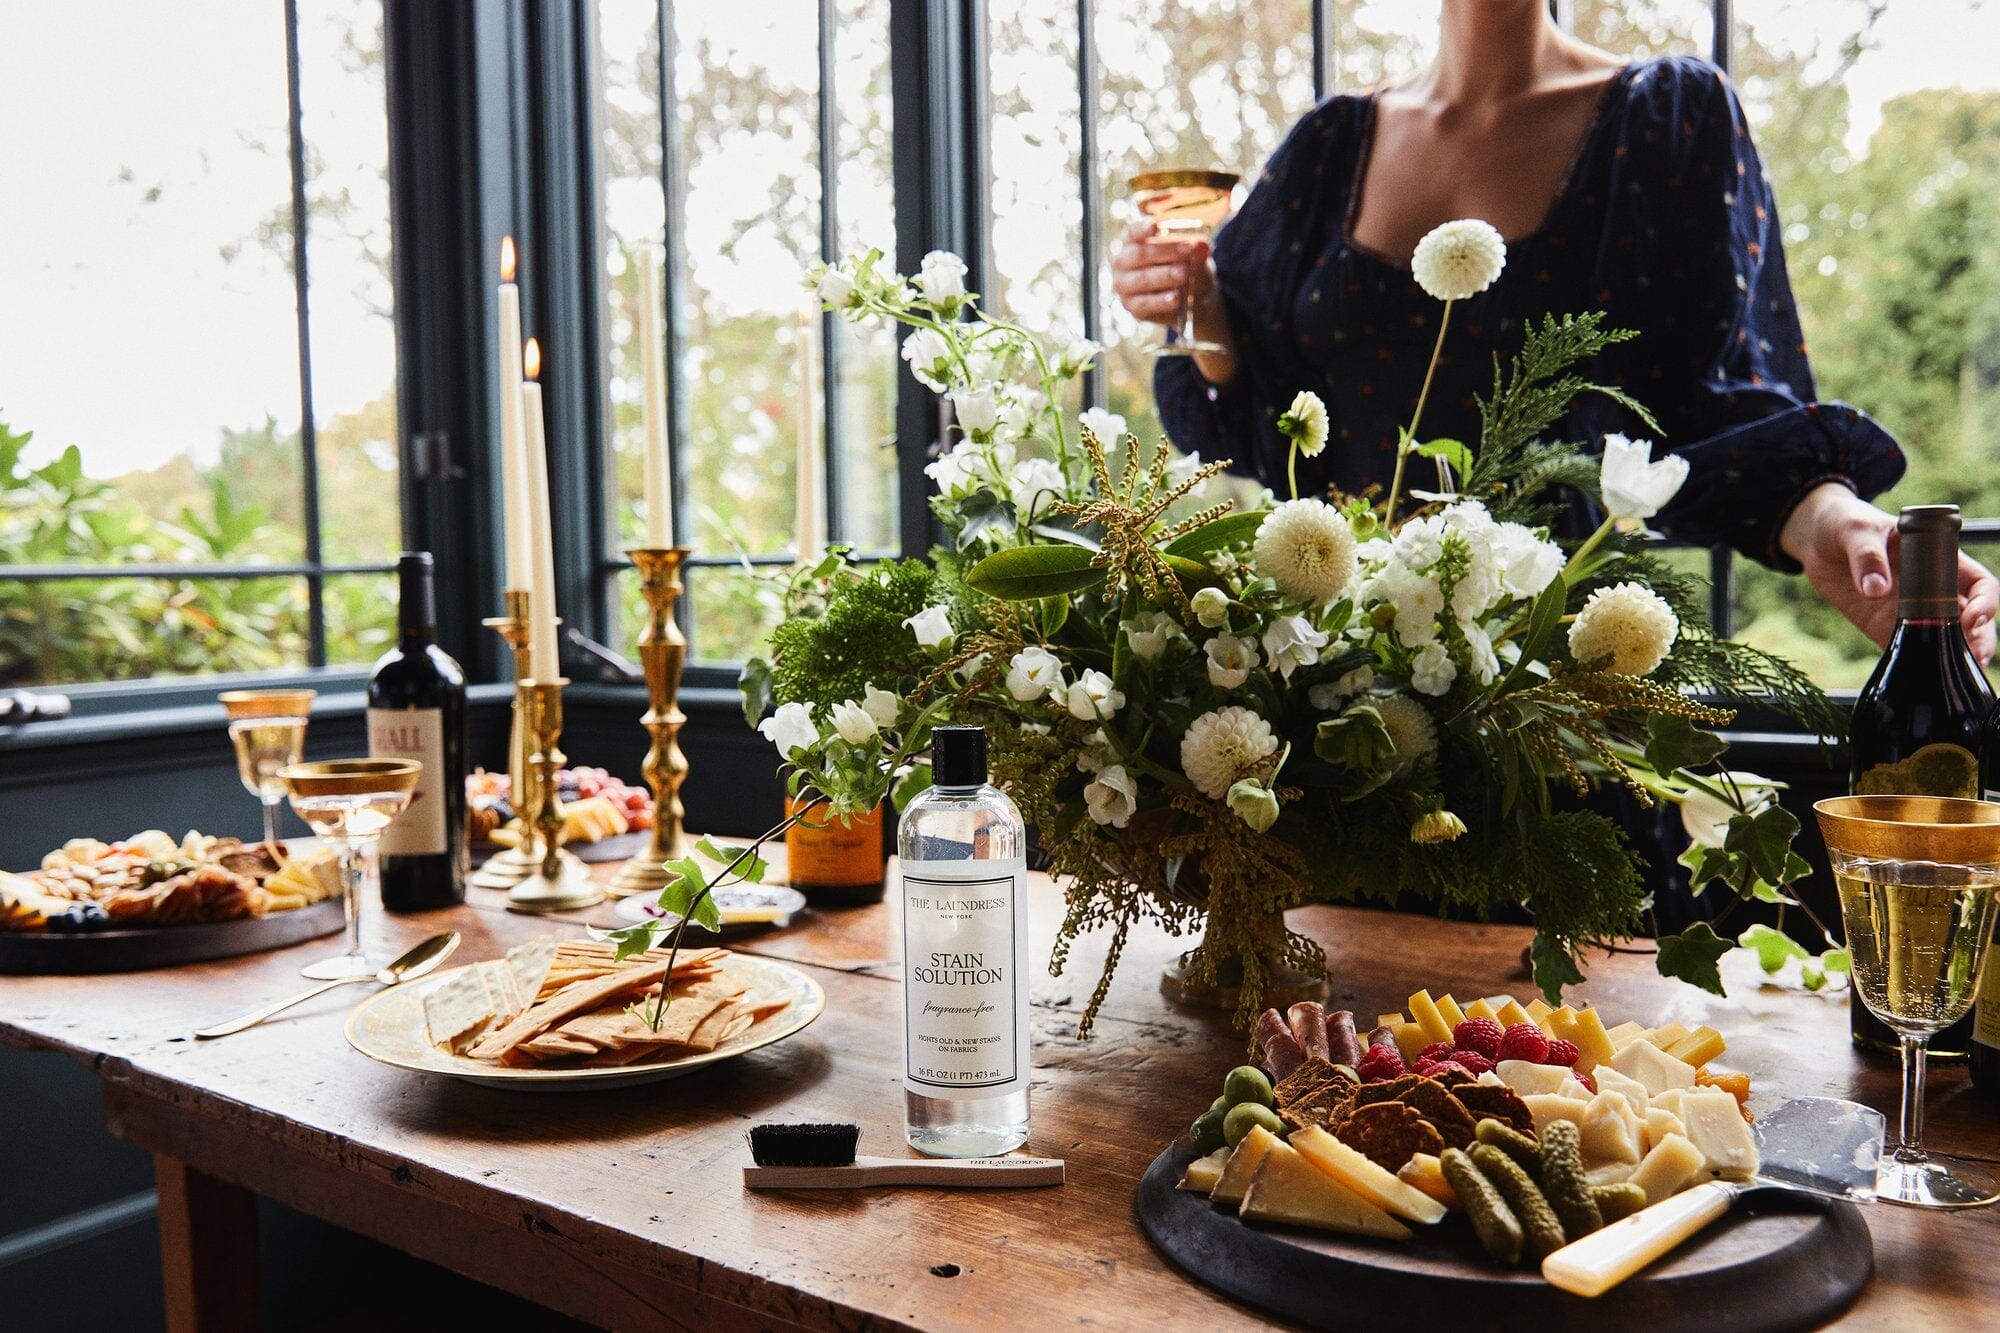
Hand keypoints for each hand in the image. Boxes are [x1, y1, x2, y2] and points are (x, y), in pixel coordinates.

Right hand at [1111, 219, 1213, 326]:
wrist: (1191, 299)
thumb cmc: (1184, 267)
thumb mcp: (1194, 256)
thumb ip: (1196, 250)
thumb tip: (1201, 245)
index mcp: (1132, 242)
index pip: (1131, 232)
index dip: (1141, 229)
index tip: (1155, 226)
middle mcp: (1123, 262)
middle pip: (1139, 254)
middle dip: (1164, 251)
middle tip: (1187, 250)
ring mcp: (1125, 286)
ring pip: (1141, 279)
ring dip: (1164, 276)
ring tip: (1184, 274)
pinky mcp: (1132, 306)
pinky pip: (1145, 303)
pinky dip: (1161, 300)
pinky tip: (1175, 298)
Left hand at [1779, 483, 1997, 661]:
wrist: (1815, 538)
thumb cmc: (1846, 523)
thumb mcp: (1857, 530)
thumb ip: (1867, 555)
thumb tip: (1875, 589)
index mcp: (1939, 559)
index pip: (1978, 583)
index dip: (1984, 601)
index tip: (1972, 617)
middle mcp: (1931, 588)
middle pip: (1970, 617)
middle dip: (1979, 638)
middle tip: (1976, 656)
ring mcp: (1909, 610)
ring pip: (1942, 637)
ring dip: (1951, 653)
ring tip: (1951, 670)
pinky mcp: (1883, 625)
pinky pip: (1905, 647)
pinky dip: (1914, 660)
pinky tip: (1917, 670)